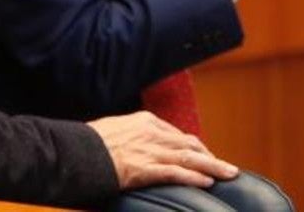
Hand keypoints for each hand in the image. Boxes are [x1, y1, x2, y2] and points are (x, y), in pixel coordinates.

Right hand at [87, 111, 238, 189]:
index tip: (204, 156)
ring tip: (229, 174)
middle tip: (227, 168)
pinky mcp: (144, 169)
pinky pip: (175, 173)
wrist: (74, 152)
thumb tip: (137, 144)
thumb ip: (131, 134)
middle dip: (210, 156)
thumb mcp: (114, 129)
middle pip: (189, 145)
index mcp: (144, 121)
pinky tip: (207, 183)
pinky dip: (194, 178)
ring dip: (212, 167)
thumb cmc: (89, 143)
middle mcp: (151, 133)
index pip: (177, 134)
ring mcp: (149, 151)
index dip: (195, 147)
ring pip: (189, 158)